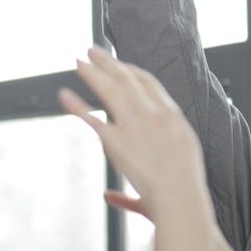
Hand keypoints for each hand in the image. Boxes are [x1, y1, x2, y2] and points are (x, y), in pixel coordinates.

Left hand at [58, 46, 206, 221]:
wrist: (182, 199)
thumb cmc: (185, 188)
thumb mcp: (182, 162)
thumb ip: (160, 156)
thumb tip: (149, 161)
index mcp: (171, 115)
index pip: (148, 82)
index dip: (130, 70)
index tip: (118, 64)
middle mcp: (153, 114)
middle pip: (126, 79)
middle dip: (108, 62)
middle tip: (92, 50)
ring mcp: (134, 126)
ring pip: (109, 90)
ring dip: (91, 74)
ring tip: (77, 62)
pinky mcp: (117, 142)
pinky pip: (92, 119)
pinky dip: (76, 106)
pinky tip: (64, 96)